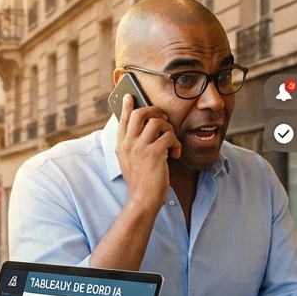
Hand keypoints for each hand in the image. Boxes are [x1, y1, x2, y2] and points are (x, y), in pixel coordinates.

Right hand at [115, 93, 180, 212]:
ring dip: (169, 129)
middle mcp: (128, 144)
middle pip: (140, 113)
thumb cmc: (140, 181)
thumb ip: (132, 145)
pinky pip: (169, 137)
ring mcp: (140, 148)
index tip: (129, 96)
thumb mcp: (129, 161)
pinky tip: (174, 154)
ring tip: (171, 141)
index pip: (122, 120)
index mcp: (121, 145)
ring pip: (158, 122)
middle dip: (155, 112)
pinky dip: (176, 144)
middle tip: (163, 119)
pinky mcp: (154, 153)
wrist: (143, 199)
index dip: (126, 106)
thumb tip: (143, 130)